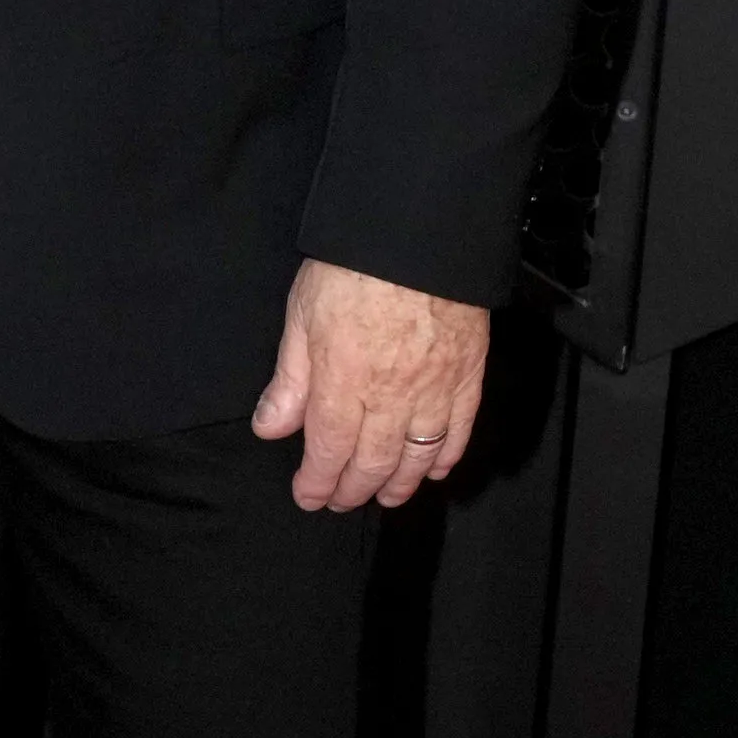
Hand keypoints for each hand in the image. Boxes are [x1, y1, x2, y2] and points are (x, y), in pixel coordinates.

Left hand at [252, 259, 488, 512]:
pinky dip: (445, 457)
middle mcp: (390, 396)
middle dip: (353, 490)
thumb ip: (290, 379)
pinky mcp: (468, 375)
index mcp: (343, 382)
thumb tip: (270, 427)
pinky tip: (433, 469)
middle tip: (340, 502)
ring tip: (385, 497)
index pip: (328, 450)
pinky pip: (458, 431)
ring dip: (399, 484)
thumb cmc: (355, 265)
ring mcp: (434, 389)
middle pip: (372, 462)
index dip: (317, 482)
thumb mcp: (302, 315)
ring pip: (417, 456)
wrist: (421, 235)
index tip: (308, 496)